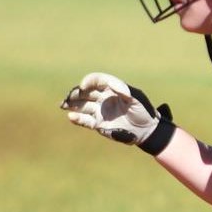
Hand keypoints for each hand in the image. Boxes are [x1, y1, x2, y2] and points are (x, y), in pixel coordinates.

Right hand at [60, 72, 174, 154]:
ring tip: (64, 105)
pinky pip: (85, 120)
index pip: (96, 81)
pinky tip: (71, 116)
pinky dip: (77, 118)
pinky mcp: (98, 123)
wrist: (147, 130)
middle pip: (85, 92)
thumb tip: (111, 84)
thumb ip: (124, 90)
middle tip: (70, 96)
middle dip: (76, 93)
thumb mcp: (136, 98)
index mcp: (111, 88)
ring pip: (82, 105)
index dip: (89, 81)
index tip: (83, 86)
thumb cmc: (143, 111)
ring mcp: (99, 110)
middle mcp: (103, 98)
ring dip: (72, 104)